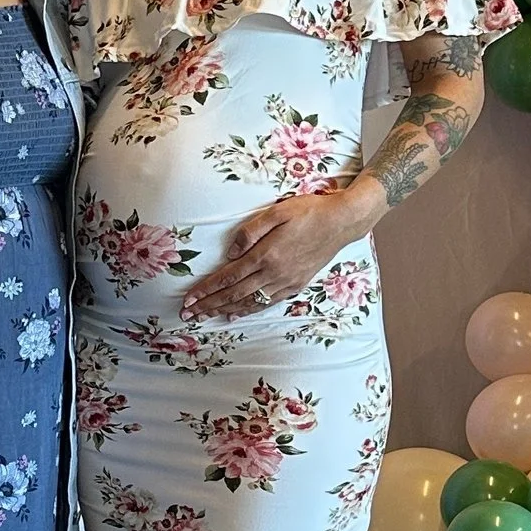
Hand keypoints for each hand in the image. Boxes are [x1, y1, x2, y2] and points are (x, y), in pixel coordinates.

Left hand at [181, 188, 370, 320]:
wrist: (342, 223)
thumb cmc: (309, 212)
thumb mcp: (277, 212)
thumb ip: (250, 231)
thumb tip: (231, 252)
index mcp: (266, 255)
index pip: (228, 276)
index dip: (207, 289)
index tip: (190, 298)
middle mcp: (274, 273)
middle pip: (234, 294)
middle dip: (209, 305)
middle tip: (188, 314)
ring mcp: (286, 282)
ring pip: (249, 302)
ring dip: (224, 311)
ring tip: (205, 318)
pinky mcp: (296, 285)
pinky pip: (266, 303)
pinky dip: (248, 310)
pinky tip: (235, 314)